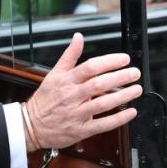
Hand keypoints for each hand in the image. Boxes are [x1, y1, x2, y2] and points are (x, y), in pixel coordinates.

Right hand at [22, 32, 141, 150]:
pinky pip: (102, 125)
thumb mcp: (54, 74)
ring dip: (122, 96)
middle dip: (120, 77)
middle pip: (98, 84)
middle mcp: (71, 97)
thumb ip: (69, 55)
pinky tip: (130, 112)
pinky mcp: (79, 130)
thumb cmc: (44, 100)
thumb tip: (78, 37)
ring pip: (102, 104)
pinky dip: (118, 119)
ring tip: (136, 90)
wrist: (31, 126)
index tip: (124, 60)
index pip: (90, 67)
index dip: (109, 62)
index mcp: (66, 81)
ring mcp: (76, 114)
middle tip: (134, 73)